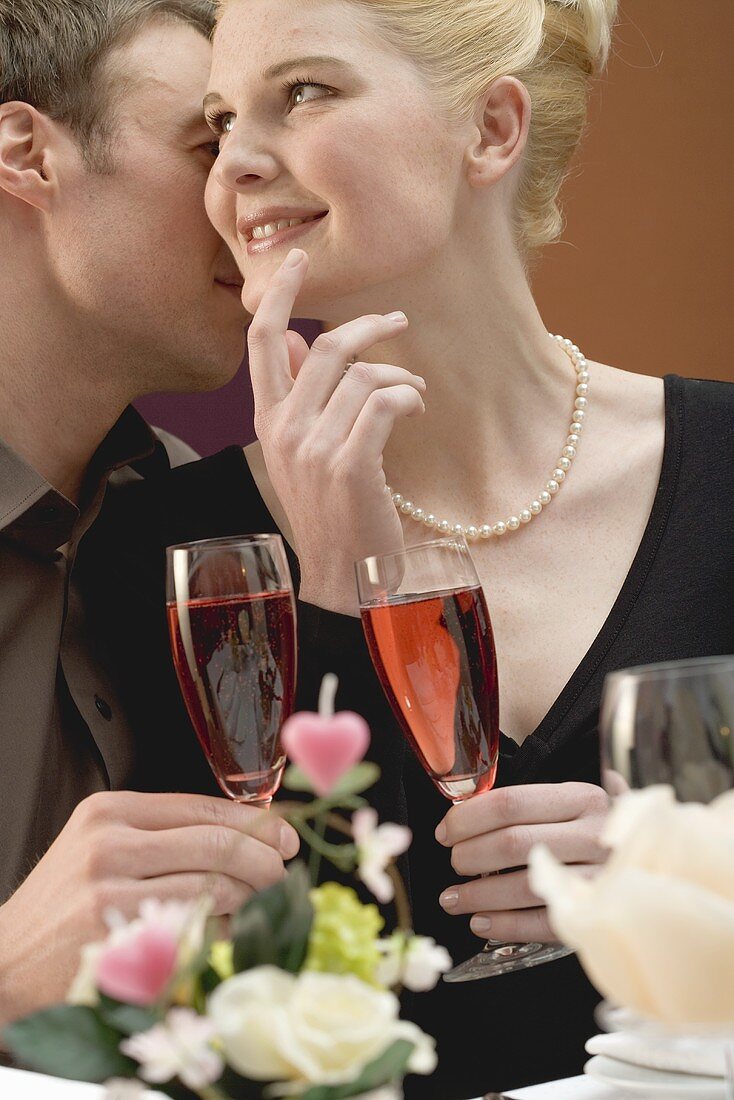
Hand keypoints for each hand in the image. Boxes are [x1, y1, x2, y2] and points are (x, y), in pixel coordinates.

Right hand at [0, 791, 298, 1024]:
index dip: (256, 822)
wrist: (7, 962)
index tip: (285, 835)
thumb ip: (168, 832)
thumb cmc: (64, 905)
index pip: (204, 807)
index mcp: (110, 812)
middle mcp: (110, 846)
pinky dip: (223, 934)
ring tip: (253, 904)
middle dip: (265, 861)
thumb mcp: (104, 847)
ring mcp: (112, 895)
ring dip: (249, 900)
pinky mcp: (119, 942)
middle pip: (219, 845)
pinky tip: (224, 932)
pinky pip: (198, 933)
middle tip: (281, 873)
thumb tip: (256, 827)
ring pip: (215, 889)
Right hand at [247, 248, 425, 614]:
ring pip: (362, 374)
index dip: (278, 295)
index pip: (261, 342)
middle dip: (369, 326)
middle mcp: (285, 429)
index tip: (297, 259)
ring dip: (398, 374)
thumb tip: (293, 338)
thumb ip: (296, 394)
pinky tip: (416, 407)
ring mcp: (315, 448)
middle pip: (325, 347)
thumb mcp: (302, 452)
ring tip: (413, 392)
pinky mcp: (351, 465)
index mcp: (269, 421)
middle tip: (398, 322)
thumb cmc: (331, 511)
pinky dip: (408, 396)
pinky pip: (385, 401)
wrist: (344, 575)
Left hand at [435, 782, 608, 942]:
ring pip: (524, 885)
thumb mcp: (576, 804)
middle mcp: (593, 834)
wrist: (660, 867)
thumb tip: (466, 807)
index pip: (510, 803)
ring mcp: (599, 877)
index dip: (468, 818)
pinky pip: (543, 922)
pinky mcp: (598, 914)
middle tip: (453, 863)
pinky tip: (481, 922)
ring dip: (478, 895)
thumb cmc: (600, 831)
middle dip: (469, 856)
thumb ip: (533, 804)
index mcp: (582, 798)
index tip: (445, 832)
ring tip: (453, 899)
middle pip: (513, 843)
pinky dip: (505, 924)